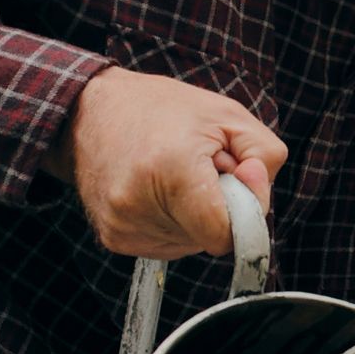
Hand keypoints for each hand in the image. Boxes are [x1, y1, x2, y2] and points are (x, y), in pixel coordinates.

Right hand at [45, 67, 286, 258]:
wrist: (89, 111)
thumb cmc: (163, 109)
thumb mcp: (229, 115)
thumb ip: (265, 157)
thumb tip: (258, 198)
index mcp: (171, 171)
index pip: (225, 233)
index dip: (244, 209)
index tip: (235, 178)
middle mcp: (138, 205)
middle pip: (211, 237)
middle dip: (219, 206)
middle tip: (198, 167)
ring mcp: (122, 226)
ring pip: (192, 243)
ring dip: (195, 215)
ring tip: (174, 174)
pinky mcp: (114, 238)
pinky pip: (169, 244)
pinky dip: (175, 222)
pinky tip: (157, 190)